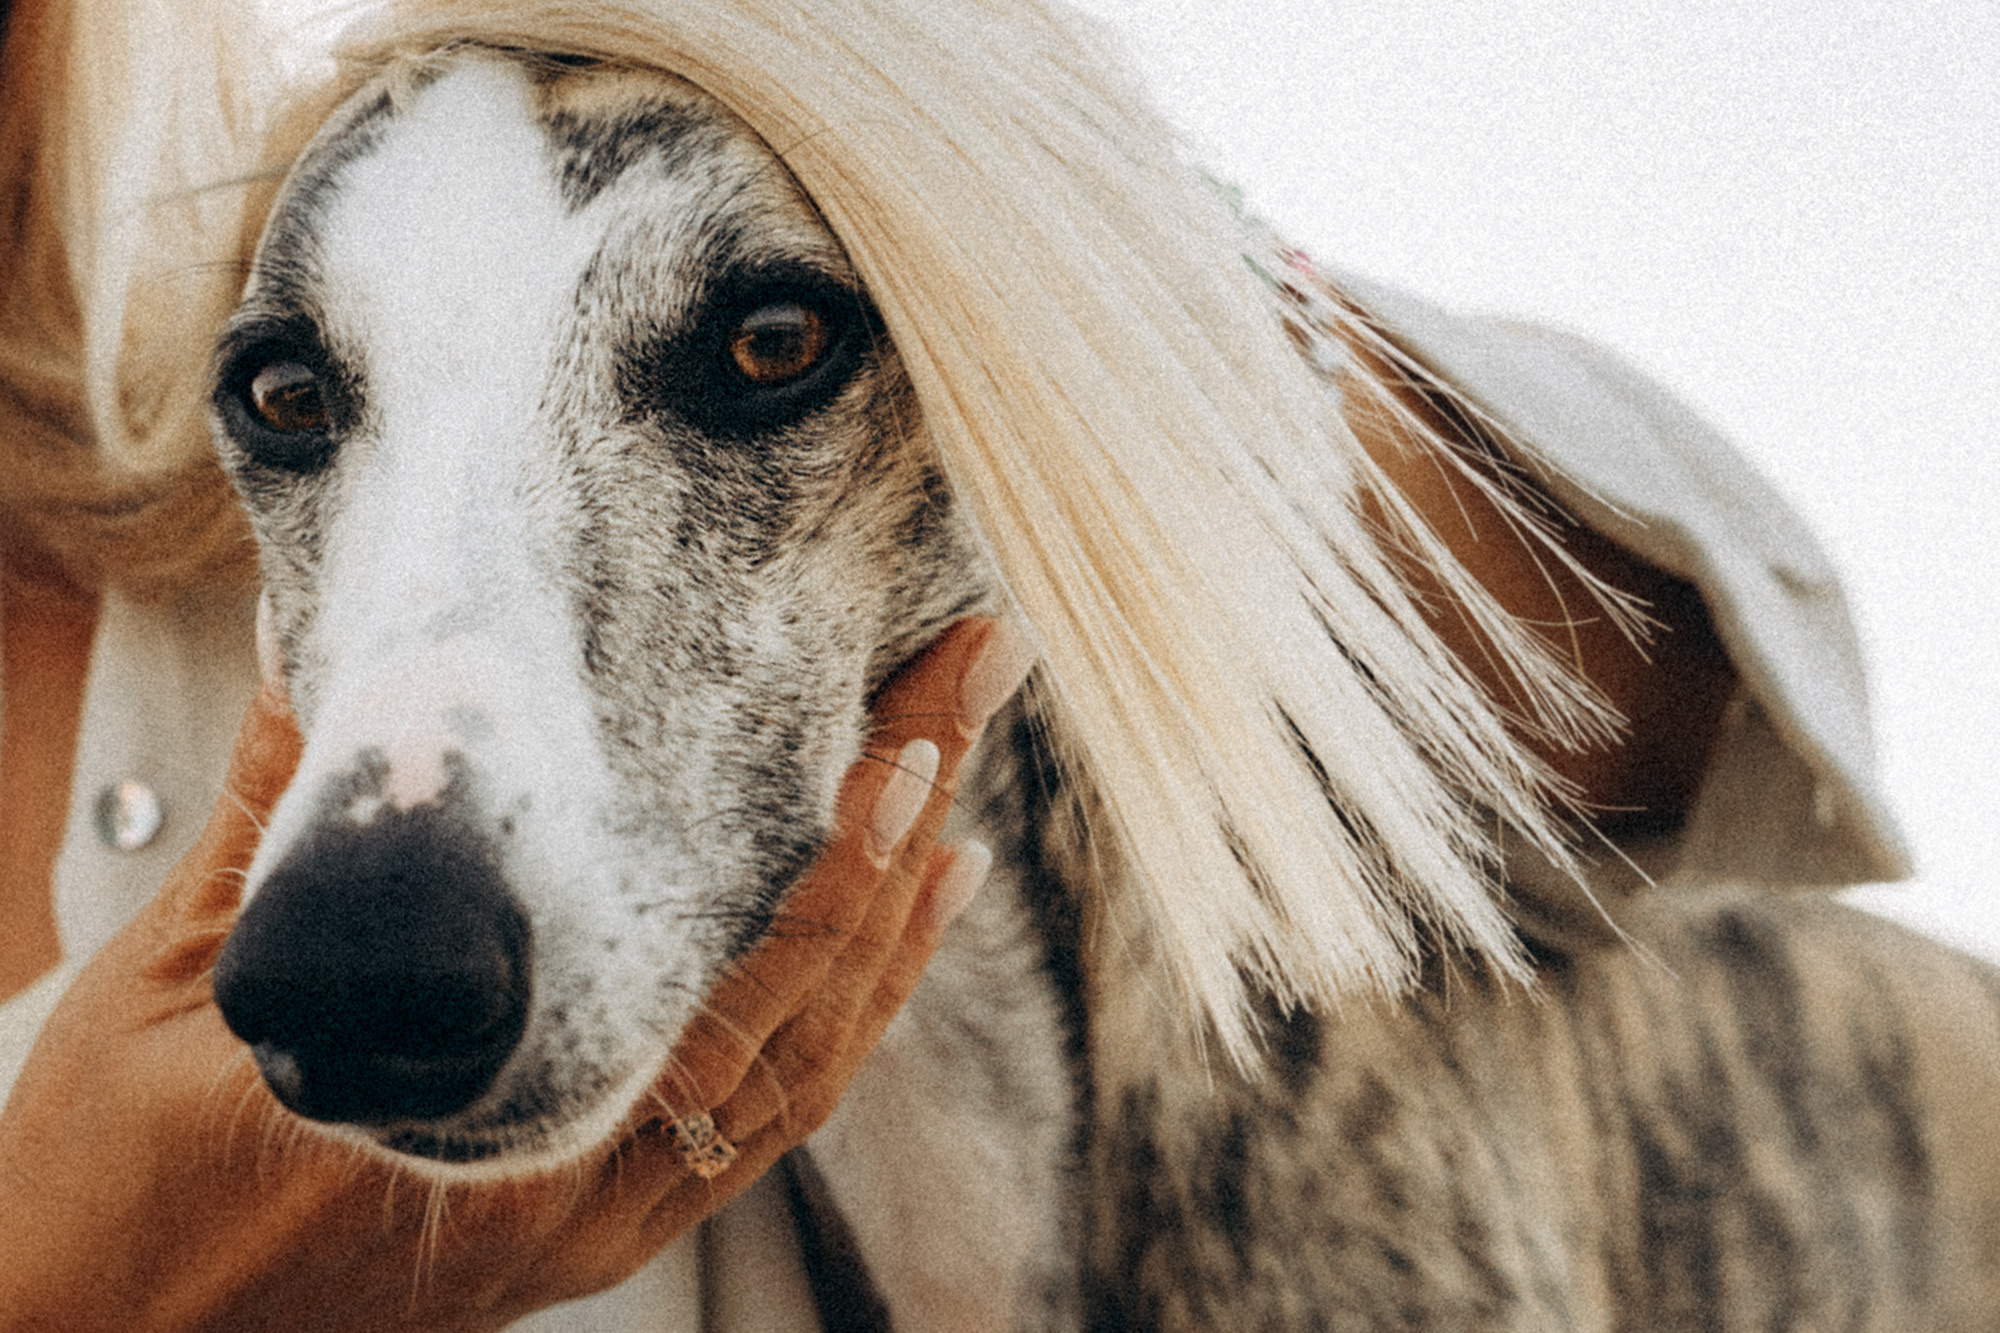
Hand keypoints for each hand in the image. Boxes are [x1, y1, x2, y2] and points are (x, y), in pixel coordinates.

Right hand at [0, 617, 1032, 1330]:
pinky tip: (862, 957)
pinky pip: (745, 1134)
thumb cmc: (99, 1189)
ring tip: (951, 818)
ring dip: (891, 949)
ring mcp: (587, 1227)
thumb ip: (280, 828)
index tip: (907, 751)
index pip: (735, 993)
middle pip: (806, 1018)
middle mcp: (573, 1196)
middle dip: (905, 853)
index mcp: (494, 1131)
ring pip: (799, 1088)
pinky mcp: (574, 1232)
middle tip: (966, 700)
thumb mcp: (168, 990)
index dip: (840, 870)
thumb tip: (325, 665)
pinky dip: (825, 1034)